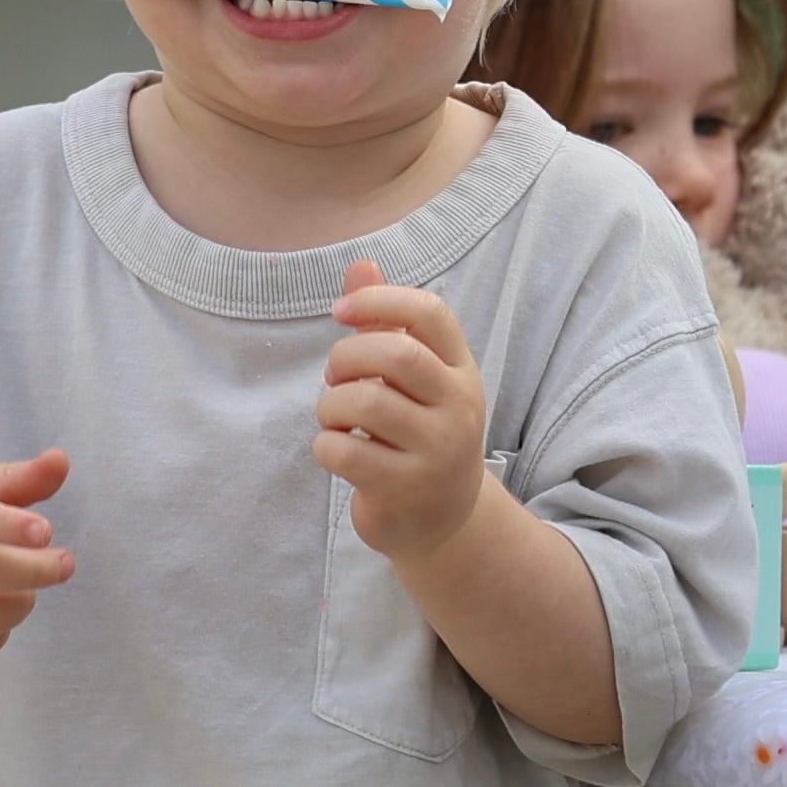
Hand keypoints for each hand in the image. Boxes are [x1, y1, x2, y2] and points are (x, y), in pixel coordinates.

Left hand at [315, 261, 486, 561]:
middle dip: (346, 358)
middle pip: (396, 355)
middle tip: (335, 378)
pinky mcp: (407, 489)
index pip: (431, 314)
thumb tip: (361, 265)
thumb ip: (385, 324)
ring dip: (330, 405)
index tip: (340, 310)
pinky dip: (325, 445)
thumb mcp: (413, 380)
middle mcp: (458, 407)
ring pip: (366, 403)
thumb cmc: (419, 436)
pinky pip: (346, 452)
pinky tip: (336, 450)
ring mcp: (437, 451)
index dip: (380, 301)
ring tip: (334, 418)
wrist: (444, 521)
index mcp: (460, 370)